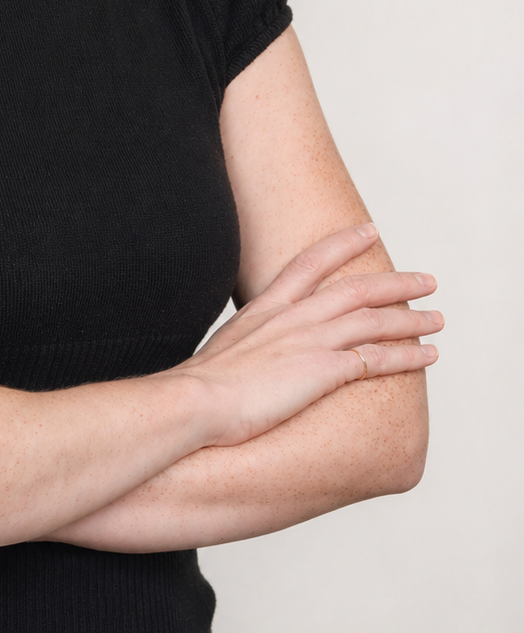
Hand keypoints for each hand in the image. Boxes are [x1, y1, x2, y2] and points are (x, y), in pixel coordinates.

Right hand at [180, 224, 441, 446]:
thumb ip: (242, 351)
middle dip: (394, 282)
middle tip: (426, 280)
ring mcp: (309, 341)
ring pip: (373, 319)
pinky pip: (377, 358)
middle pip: (354, 288)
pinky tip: (429, 356)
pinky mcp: (323, 370)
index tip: (368, 231)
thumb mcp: (221, 355)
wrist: (193, 401)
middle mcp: (292, 317)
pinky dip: (407, 355)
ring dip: (411, 318)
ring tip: (438, 318)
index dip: (342, 245)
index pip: (309, 263)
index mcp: (265, 309)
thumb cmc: (198, 388)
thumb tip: (242, 364)